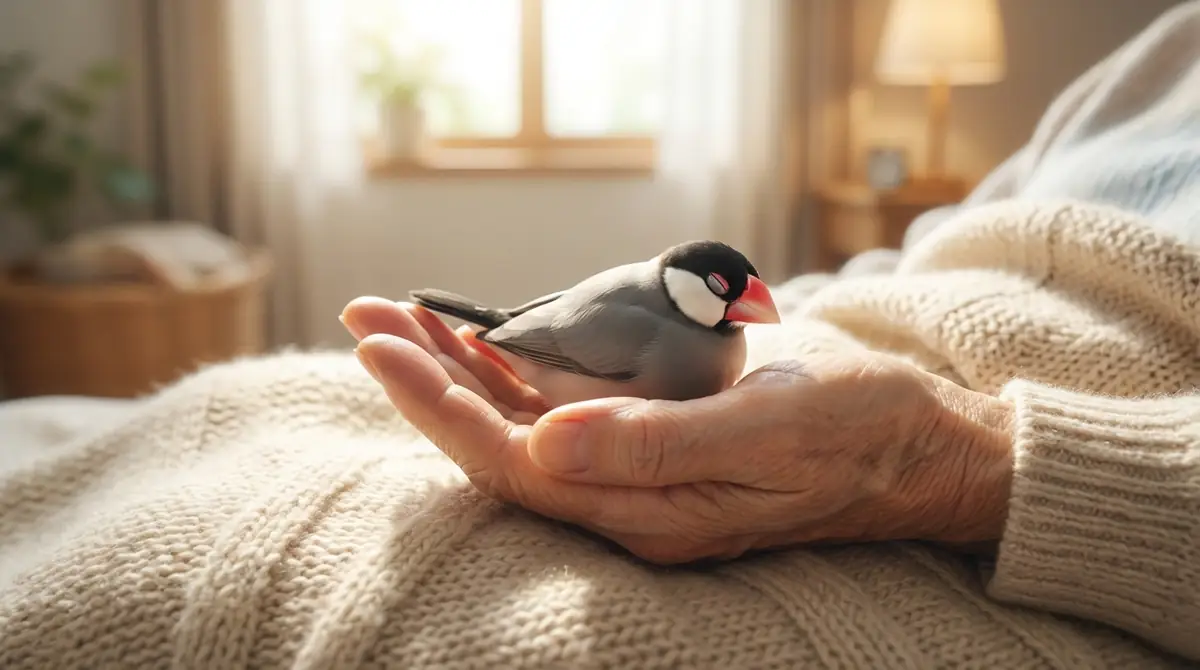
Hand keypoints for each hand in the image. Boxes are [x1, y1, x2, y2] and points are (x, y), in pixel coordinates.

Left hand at [342, 297, 1014, 563]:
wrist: (922, 450)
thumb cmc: (860, 431)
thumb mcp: (771, 431)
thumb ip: (659, 448)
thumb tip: (546, 446)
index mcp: (649, 512)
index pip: (514, 464)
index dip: (440, 408)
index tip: (382, 347)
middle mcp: (631, 507)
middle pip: (500, 447)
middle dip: (427, 382)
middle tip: (365, 316)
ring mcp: (640, 481)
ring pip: (524, 429)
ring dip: (460, 374)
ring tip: (402, 318)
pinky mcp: (656, 451)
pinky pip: (564, 414)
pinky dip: (514, 375)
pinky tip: (480, 343)